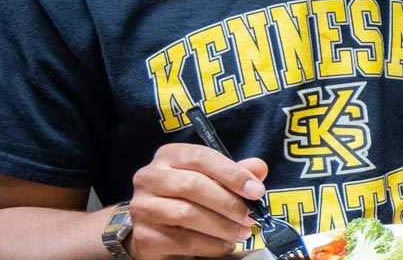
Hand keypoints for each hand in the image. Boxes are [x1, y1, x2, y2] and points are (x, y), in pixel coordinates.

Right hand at [126, 143, 268, 259]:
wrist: (155, 229)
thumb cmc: (188, 198)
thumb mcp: (211, 179)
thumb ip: (234, 173)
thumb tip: (259, 168)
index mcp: (169, 156)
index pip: (201, 157)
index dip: (232, 174)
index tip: (256, 191)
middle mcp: (149, 178)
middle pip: (192, 185)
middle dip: (228, 202)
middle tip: (250, 216)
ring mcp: (143, 208)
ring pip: (186, 214)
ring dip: (222, 226)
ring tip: (241, 232)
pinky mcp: (145, 237)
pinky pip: (183, 241)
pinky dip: (211, 245)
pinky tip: (224, 245)